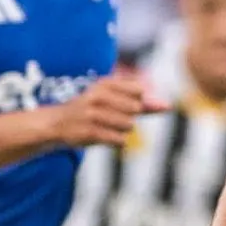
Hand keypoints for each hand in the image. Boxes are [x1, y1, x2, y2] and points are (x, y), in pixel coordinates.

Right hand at [45, 68, 167, 148]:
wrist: (57, 124)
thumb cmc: (92, 112)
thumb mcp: (114, 102)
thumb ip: (142, 103)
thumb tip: (167, 106)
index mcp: (105, 83)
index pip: (139, 91)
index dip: (136, 102)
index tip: (120, 106)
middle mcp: (98, 95)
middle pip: (136, 109)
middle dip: (128, 118)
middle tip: (110, 118)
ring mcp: (92, 114)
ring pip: (128, 125)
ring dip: (121, 131)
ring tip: (104, 127)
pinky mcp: (89, 132)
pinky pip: (119, 140)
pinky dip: (116, 142)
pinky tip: (104, 137)